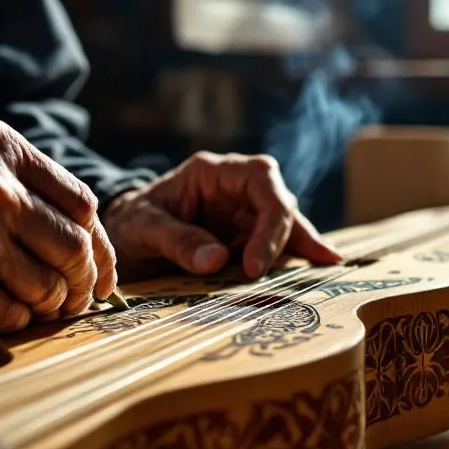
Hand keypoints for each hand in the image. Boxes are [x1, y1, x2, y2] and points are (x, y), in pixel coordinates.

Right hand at [0, 117, 116, 334]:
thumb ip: (20, 186)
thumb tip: (87, 243)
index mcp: (0, 149)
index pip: (83, 207)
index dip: (99, 248)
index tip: (100, 275)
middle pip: (74, 250)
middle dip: (80, 285)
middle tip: (72, 301)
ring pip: (46, 288)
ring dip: (41, 306)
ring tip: (19, 303)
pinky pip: (9, 316)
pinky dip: (8, 321)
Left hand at [102, 151, 340, 280]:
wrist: (120, 242)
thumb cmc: (129, 225)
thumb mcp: (142, 229)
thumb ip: (177, 240)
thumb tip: (216, 260)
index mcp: (213, 172)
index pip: (261, 180)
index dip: (269, 221)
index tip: (254, 264)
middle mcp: (236, 189)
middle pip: (279, 203)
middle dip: (283, 238)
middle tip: (265, 276)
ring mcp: (243, 214)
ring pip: (285, 225)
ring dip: (300, 248)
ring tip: (328, 266)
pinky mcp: (244, 239)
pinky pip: (276, 245)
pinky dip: (295, 256)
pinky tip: (324, 266)